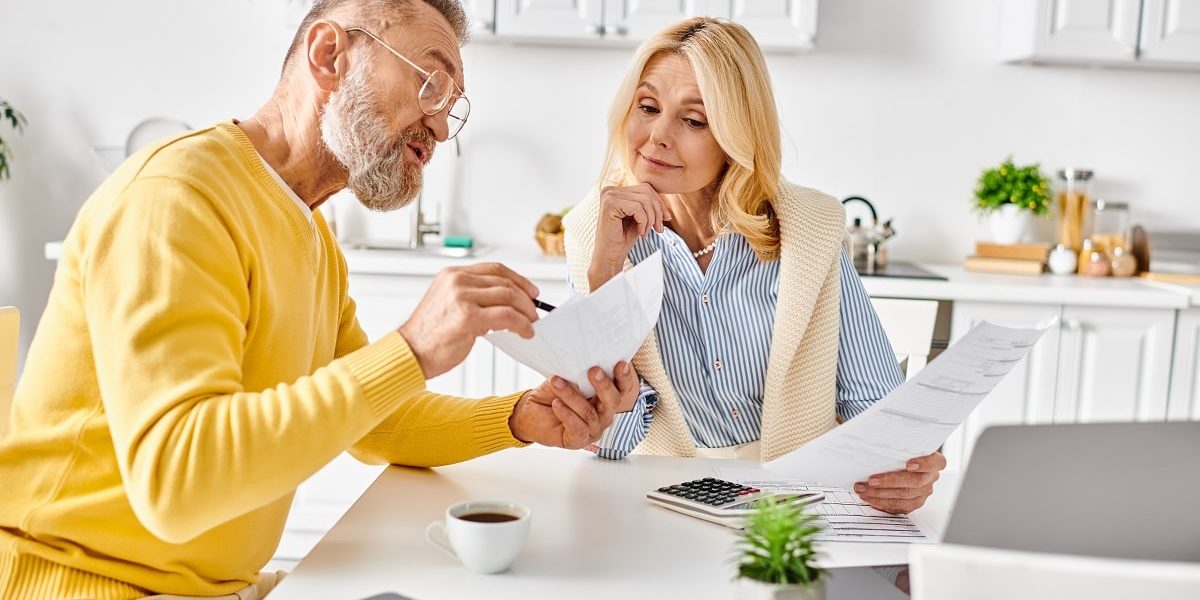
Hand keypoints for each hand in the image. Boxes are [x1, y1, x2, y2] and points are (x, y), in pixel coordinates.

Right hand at [397, 262, 538, 378]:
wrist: (411, 353)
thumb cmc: (429, 335)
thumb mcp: (448, 304)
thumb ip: (472, 296)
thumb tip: (504, 302)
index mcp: (452, 274)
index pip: (495, 269)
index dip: (518, 279)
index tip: (531, 291)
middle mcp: (457, 281)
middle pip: (505, 282)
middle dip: (526, 298)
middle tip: (534, 313)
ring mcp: (462, 297)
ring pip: (509, 297)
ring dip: (526, 312)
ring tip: (531, 324)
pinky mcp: (468, 316)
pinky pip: (506, 316)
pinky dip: (521, 324)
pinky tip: (525, 332)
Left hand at [508, 361, 638, 447]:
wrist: (530, 411)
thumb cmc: (553, 392)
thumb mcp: (567, 378)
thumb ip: (579, 373)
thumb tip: (586, 360)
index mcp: (606, 397)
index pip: (622, 388)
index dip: (624, 377)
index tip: (620, 364)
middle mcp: (604, 414)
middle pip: (613, 402)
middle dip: (604, 385)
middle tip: (594, 370)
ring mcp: (593, 429)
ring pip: (589, 413)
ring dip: (572, 395)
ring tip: (557, 382)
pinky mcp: (578, 440)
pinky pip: (577, 428)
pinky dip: (566, 414)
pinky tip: (556, 404)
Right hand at [588, 183, 671, 289]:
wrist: (609, 256)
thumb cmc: (623, 239)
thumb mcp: (639, 217)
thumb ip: (647, 204)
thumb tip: (664, 199)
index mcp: (616, 191)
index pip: (646, 188)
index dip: (659, 204)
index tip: (665, 220)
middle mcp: (610, 190)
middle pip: (647, 192)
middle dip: (658, 211)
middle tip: (659, 229)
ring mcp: (608, 196)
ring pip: (644, 200)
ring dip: (651, 218)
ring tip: (647, 232)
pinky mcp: (610, 204)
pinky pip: (637, 208)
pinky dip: (644, 221)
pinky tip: (640, 232)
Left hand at [853, 451, 946, 513]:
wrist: (903, 461)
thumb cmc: (902, 452)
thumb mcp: (903, 444)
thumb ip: (898, 445)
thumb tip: (877, 439)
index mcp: (934, 461)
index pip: (934, 463)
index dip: (923, 464)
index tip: (909, 465)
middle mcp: (930, 478)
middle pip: (915, 482)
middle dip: (890, 481)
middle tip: (871, 480)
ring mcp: (923, 492)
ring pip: (904, 497)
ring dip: (880, 494)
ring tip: (863, 489)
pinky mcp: (913, 503)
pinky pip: (897, 506)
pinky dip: (880, 502)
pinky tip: (868, 496)